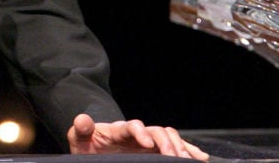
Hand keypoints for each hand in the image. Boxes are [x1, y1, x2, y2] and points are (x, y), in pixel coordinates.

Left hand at [68, 113, 207, 159]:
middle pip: (157, 130)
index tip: (147, 144)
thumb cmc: (87, 145)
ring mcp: (148, 141)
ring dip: (180, 146)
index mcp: (118, 130)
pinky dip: (188, 150)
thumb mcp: (79, 138)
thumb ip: (80, 129)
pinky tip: (199, 158)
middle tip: (174, 157)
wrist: (95, 148)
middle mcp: (137, 133)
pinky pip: (175, 147)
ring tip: (187, 160)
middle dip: (167, 142)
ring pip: (168, 136)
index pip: (132, 126)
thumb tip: (81, 120)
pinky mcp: (155, 150)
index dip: (140, 132)